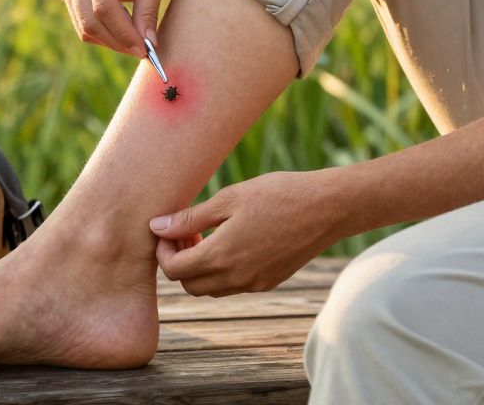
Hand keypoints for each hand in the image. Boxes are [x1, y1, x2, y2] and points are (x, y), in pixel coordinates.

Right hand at [59, 0, 171, 57]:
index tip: (145, 49)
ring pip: (84, 27)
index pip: (103, 6)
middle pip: (90, 20)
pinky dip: (104, 37)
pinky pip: (82, 26)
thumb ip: (148, 12)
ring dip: (111, 42)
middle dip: (117, 41)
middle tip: (143, 52)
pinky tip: (124, 34)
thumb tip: (147, 46)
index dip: (123, 32)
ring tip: (136, 44)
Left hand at [150, 170, 353, 296]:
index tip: (169, 228)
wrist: (327, 207)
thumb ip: (190, 218)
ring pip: (210, 288)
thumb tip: (156, 227)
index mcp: (222, 255)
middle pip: (188, 284)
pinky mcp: (269, 282)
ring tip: (208, 235)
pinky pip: (233, 286)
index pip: (173, 270)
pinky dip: (222, 270)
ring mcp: (254, 283)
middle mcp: (236, 278)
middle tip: (187, 231)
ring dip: (199, 268)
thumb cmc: (277, 194)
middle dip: (179, 260)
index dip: (163, 250)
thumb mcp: (228, 198)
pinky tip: (231, 241)